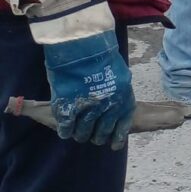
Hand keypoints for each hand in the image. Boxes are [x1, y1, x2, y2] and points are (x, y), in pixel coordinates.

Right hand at [29, 1, 135, 148]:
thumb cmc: (104, 58)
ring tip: (77, 130)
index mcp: (124, 103)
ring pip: (82, 134)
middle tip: (90, 132)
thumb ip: (117, 93)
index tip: (113, 143)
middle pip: (100, 135)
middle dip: (95, 135)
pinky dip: (65, 130)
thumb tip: (113, 105)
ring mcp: (88, 112)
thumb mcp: (120, 77)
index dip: (116, 138)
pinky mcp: (68, 110)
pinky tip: (65, 128)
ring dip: (80, 133)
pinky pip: (66, 128)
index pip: (121, 130)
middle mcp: (108, 111)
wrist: (86, 48)